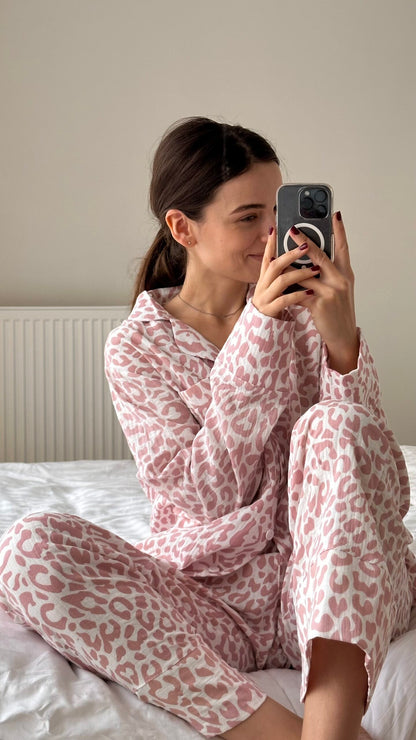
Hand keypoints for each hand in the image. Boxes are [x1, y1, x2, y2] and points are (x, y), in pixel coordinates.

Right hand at [252, 228, 320, 316]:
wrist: (265, 330)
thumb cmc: (275, 306)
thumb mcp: (278, 287)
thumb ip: (285, 273)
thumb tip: (299, 255)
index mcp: (265, 278)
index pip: (268, 256)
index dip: (271, 243)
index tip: (275, 228)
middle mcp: (263, 285)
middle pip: (275, 264)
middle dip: (291, 254)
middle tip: (306, 246)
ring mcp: (266, 298)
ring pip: (281, 281)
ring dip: (299, 273)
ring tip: (315, 269)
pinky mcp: (270, 311)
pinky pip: (284, 300)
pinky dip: (298, 295)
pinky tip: (310, 292)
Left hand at [287, 212, 358, 372]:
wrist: (341, 336)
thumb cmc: (337, 311)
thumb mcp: (337, 289)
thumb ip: (326, 273)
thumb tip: (309, 259)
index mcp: (345, 274)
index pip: (343, 247)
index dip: (339, 230)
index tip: (335, 214)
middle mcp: (340, 280)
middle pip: (320, 255)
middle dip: (304, 240)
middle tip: (292, 228)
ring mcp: (330, 292)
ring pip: (305, 273)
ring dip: (289, 265)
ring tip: (277, 255)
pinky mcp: (319, 304)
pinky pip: (299, 291)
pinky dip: (288, 286)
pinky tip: (278, 282)